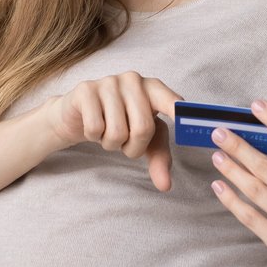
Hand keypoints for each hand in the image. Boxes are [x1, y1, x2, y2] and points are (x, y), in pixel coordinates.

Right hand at [42, 71, 182, 190]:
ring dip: (111, 143)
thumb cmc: (119, 123)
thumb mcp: (144, 140)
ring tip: (108, 131)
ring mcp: (109, 82)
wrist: (78, 115)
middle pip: (143, 128)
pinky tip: (94, 126)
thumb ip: (159, 158)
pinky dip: (94, 136)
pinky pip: (95, 128)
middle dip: (133, 147)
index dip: (179, 110)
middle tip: (125, 141)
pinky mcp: (86, 89)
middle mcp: (133, 80)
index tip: (188, 119)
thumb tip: (165, 186)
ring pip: (117, 131)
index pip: (171, 101)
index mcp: (153, 89)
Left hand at [209, 99, 266, 266]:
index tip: (257, 105)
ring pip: (255, 190)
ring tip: (217, 155)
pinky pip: (249, 217)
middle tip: (218, 131)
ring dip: (232, 170)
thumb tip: (262, 144)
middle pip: (266, 167)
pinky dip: (232, 200)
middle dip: (239, 146)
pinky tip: (219, 186)